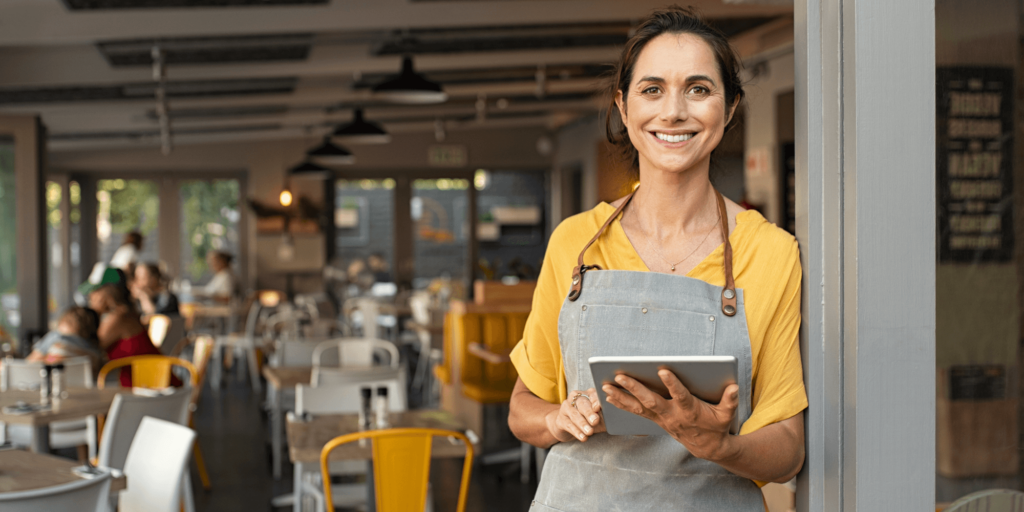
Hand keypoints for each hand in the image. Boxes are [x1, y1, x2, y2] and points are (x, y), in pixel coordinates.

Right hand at [544, 388, 605, 443]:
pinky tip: (583, 437)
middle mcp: (575, 398)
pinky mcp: (560, 419)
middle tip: (595, 421)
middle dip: (589, 413)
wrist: (568, 426)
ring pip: (575, 415)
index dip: (595, 401)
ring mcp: (566, 408)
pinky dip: (577, 432)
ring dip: (583, 424)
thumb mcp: (599, 416)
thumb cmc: (588, 420)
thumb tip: (614, 417)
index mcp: (587, 394)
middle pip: (582, 404)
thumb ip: (605, 415)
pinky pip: (569, 425)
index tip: (598, 408)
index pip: (592, 394)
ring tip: (590, 432)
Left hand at [602, 370, 738, 461]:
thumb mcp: (727, 415)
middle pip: (650, 401)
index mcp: (689, 410)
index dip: (673, 384)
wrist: (707, 447)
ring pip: (638, 407)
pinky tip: (608, 396)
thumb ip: (730, 400)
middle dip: (634, 388)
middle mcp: (672, 415)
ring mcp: (661, 419)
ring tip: (605, 386)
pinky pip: (635, 412)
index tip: (663, 370)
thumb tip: (734, 387)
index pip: (680, 396)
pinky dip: (621, 404)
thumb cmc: (717, 426)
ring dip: (621, 397)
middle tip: (619, 376)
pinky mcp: (655, 420)